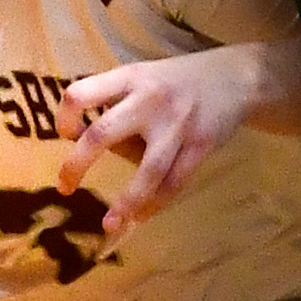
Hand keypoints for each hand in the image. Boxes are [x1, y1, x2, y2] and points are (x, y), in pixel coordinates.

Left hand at [54, 49, 261, 238]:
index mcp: (129, 78)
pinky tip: (141, 216)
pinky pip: (175, 182)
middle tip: (65, 186)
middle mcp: (149, 99)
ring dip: (126, 201)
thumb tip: (80, 142)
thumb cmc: (176, 82)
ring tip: (109, 224)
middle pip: (102, 134)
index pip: (81, 93)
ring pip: (147, 170)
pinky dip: (156, 203)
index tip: (64, 135)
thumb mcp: (143, 77)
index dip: (64, 117)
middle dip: (77, 165)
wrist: (235, 77)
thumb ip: (115, 102)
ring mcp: (177, 124)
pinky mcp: (201, 144)